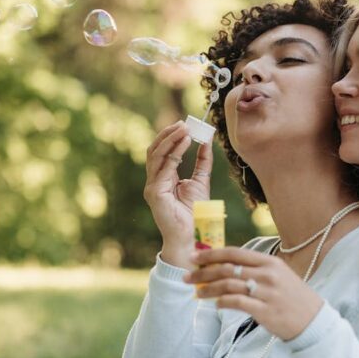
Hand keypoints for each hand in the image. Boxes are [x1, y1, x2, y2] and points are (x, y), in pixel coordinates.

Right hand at [142, 121, 212, 265]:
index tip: (185, 125)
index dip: (171, 137)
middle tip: (183, 123)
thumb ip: (202, 162)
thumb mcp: (201, 181)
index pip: (162, 152)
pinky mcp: (154, 192)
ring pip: (156, 155)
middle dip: (168, 134)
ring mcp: (152, 187)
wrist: (192, 234)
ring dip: (170, 139)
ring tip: (184, 129)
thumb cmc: (195, 212)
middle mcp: (154, 181)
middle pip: (155, 150)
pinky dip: (174, 152)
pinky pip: (163, 167)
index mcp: (162, 178)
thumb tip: (206, 141)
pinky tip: (185, 143)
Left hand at [184, 247, 323, 339]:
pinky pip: (237, 303)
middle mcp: (267, 274)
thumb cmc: (293, 298)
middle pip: (227, 268)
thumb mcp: (279, 275)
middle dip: (203, 272)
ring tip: (196, 293)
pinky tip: (215, 304)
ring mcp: (266, 292)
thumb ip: (256, 269)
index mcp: (270, 262)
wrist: (314, 321)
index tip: (194, 258)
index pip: (234, 253)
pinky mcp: (265, 311)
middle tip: (187, 277)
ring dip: (208, 289)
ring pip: (228, 285)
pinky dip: (222, 302)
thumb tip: (227, 266)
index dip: (211, 254)